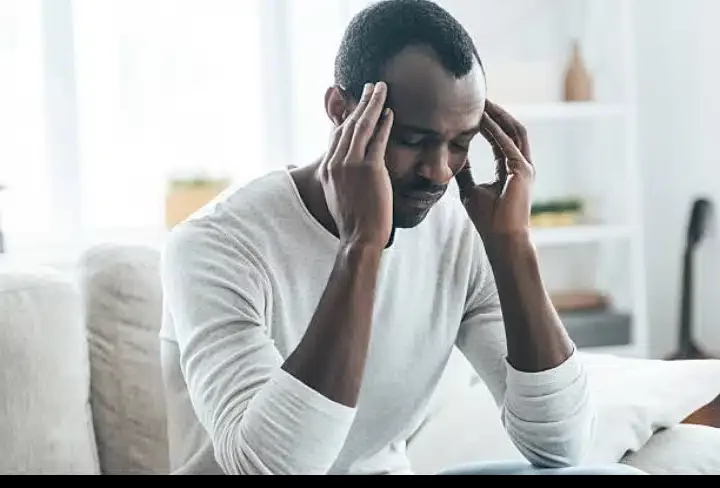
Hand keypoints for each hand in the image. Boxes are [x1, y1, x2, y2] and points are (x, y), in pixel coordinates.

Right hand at [318, 82, 394, 248]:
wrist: (359, 236)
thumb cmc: (353, 220)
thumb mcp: (337, 195)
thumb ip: (340, 176)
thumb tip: (348, 168)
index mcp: (327, 168)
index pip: (337, 135)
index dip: (348, 117)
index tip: (356, 104)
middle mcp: (336, 163)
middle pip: (349, 125)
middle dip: (360, 103)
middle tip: (370, 87)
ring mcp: (351, 164)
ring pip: (362, 127)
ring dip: (372, 104)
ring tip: (380, 89)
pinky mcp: (369, 169)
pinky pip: (377, 140)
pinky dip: (384, 124)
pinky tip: (389, 112)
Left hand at [455, 101, 534, 240]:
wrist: (501, 238)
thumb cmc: (488, 219)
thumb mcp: (470, 189)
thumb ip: (465, 171)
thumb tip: (451, 158)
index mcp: (512, 167)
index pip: (502, 136)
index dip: (489, 121)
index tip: (474, 108)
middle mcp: (522, 164)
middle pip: (511, 128)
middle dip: (496, 111)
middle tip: (479, 97)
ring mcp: (524, 166)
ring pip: (513, 130)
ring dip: (498, 115)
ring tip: (482, 102)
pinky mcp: (522, 171)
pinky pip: (507, 143)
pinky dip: (495, 130)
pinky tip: (482, 119)